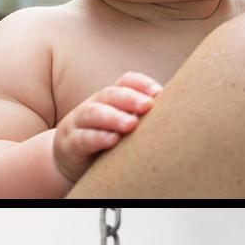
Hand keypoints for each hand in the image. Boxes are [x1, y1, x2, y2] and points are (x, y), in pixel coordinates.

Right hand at [52, 71, 162, 187]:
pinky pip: (83, 138)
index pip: (124, 82)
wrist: (70, 162)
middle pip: (109, 95)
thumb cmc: (104, 144)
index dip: (140, 84)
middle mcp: (92, 105)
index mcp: (108, 99)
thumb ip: (140, 119)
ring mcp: (78, 124)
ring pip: (93, 113)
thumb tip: (174, 113)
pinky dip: (98, 138)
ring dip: (114, 117)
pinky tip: (113, 140)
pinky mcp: (70, 144)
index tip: (158, 92)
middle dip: (130, 98)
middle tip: (148, 106)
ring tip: (131, 124)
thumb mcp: (121, 128)